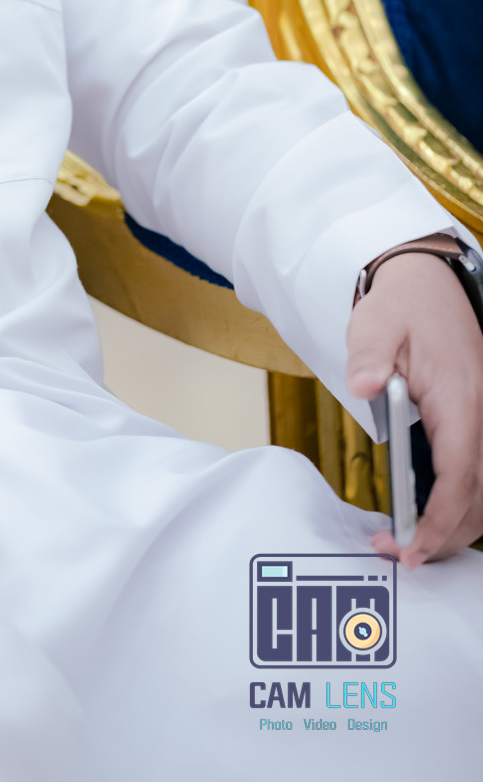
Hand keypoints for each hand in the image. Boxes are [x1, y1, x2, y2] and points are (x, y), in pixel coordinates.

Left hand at [345, 251, 482, 566]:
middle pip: (476, 498)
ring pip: (481, 493)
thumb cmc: (401, 306)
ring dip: (453, 526)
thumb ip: (370, 357)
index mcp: (461, 400)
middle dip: (442, 536)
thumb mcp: (376, 324)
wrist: (426, 283)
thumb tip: (364, 384)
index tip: (410, 548)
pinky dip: (459, 504)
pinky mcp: (475, 423)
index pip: (458, 477)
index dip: (437, 521)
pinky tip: (428, 516)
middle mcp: (482, 416)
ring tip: (408, 543)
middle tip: (396, 553)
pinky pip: (476, 475)